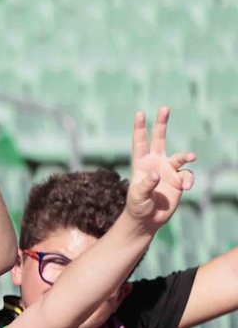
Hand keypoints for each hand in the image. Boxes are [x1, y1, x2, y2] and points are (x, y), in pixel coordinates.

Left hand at [123, 107, 194, 233]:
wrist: (147, 220)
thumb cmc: (137, 207)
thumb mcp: (137, 197)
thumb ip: (145, 185)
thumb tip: (156, 174)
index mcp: (141, 164)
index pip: (139, 143)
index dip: (139, 128)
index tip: (140, 113)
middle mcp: (155, 163)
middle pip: (159, 139)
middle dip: (161, 123)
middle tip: (164, 108)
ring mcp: (168, 171)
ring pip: (180, 156)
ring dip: (186, 155)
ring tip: (191, 157)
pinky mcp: (179, 181)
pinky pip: (188, 175)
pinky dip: (189, 180)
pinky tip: (186, 188)